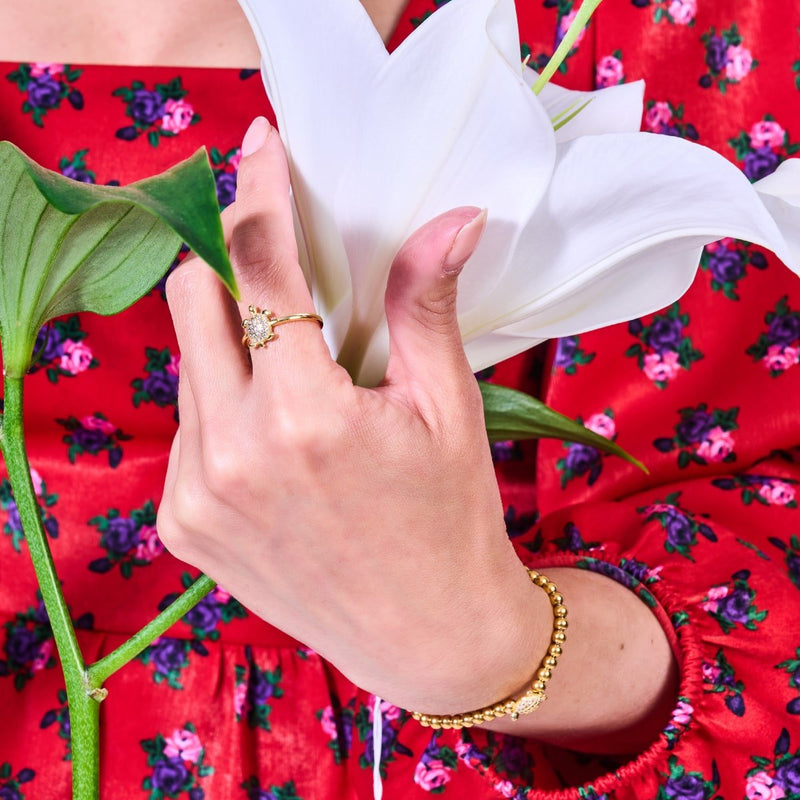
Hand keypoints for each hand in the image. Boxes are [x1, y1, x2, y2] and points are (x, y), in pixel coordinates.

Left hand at [157, 116, 549, 712]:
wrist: (428, 634)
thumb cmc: (451, 518)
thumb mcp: (447, 407)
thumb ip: (425, 303)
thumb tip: (454, 216)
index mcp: (304, 420)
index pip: (260, 271)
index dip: (259, 195)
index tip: (260, 148)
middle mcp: (231, 457)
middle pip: (193, 301)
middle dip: (228, 258)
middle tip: (272, 249)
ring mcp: (194, 496)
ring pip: (186, 363)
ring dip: (227, 334)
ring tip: (289, 354)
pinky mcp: (181, 526)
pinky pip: (186, 424)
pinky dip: (220, 398)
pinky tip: (272, 422)